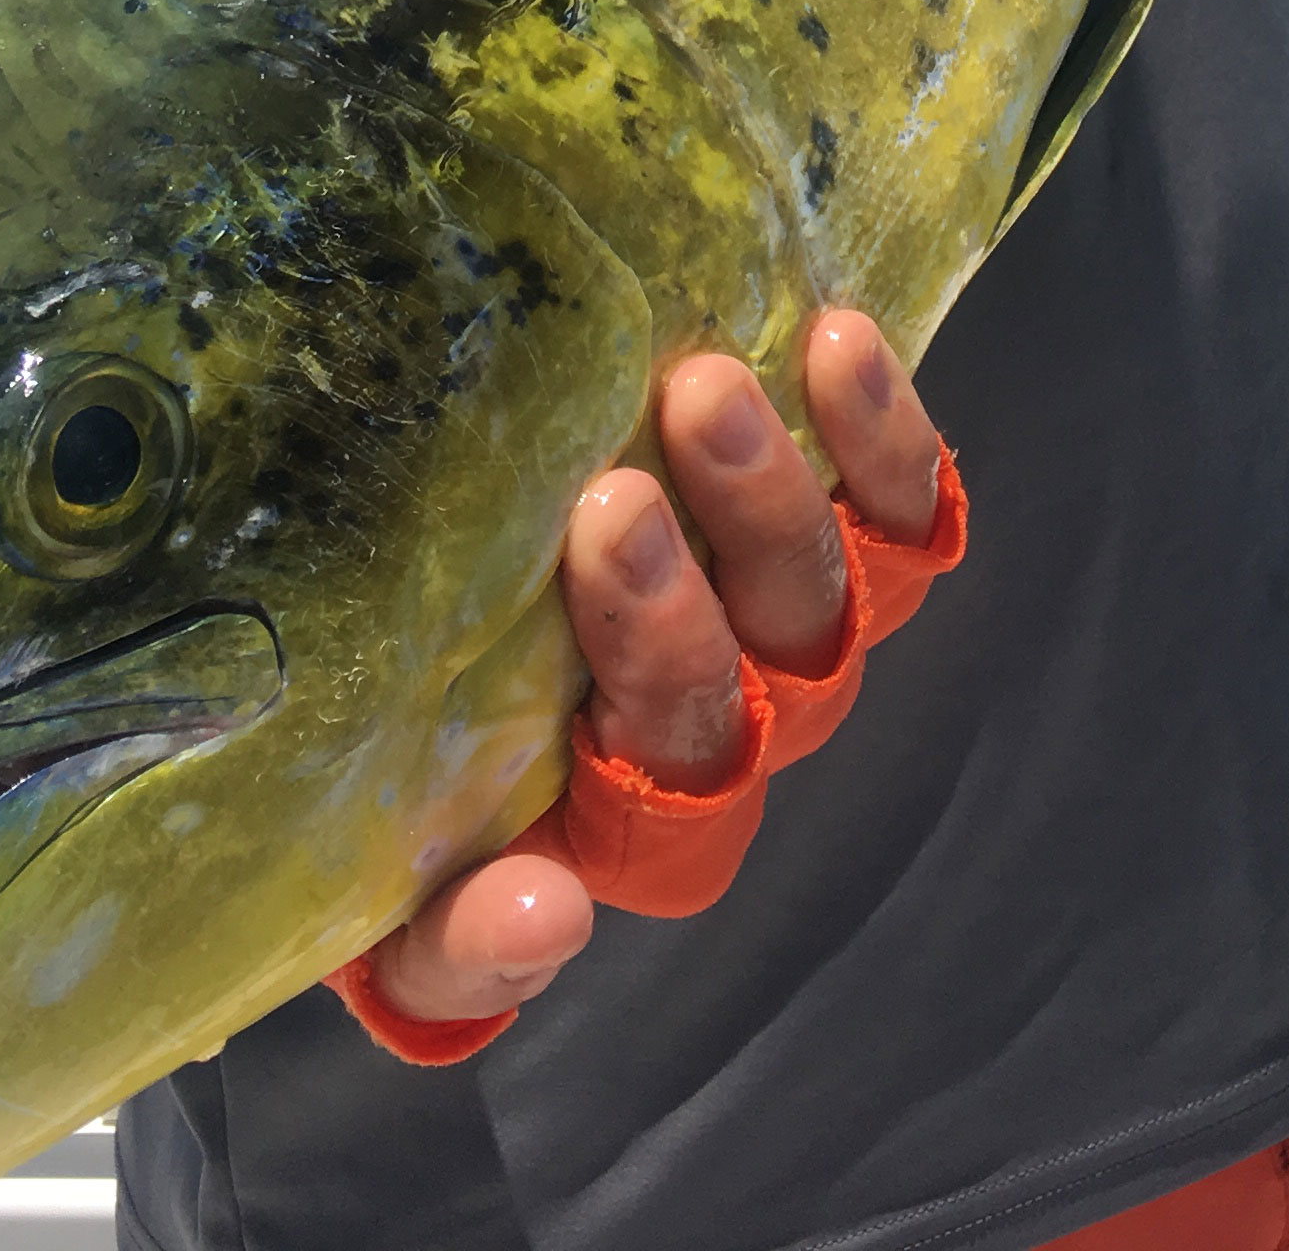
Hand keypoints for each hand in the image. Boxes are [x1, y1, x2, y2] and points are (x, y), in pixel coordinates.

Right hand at [362, 310, 942, 1028]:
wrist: (440, 690)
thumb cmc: (412, 787)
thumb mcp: (393, 900)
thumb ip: (448, 947)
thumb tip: (541, 916)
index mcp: (637, 826)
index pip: (676, 808)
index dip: (646, 693)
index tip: (580, 580)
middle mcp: (738, 728)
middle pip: (762, 679)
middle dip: (688, 600)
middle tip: (610, 501)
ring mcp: (794, 623)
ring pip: (842, 581)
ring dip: (783, 493)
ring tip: (707, 389)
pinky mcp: (836, 524)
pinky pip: (895, 502)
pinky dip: (882, 435)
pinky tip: (835, 340)